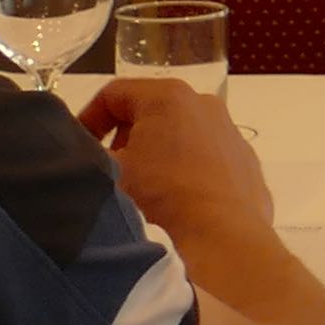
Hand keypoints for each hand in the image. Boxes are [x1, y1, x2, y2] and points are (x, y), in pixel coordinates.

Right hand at [81, 78, 276, 243]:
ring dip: (155, 151)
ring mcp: (229, 129)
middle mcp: (203, 102)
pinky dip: (185, 166)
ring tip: (143, 184)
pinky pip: (205, 153)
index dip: (88, 118)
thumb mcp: (112, 170)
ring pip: (178, 131)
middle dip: (123, 135)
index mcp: (167, 95)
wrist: (223, 230)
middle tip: (110, 166)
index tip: (80, 147)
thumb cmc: (163, 192)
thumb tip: (88, 152)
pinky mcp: (244, 157)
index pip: (114, 94)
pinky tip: (178, 195)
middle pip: (148, 109)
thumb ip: (91, 152)